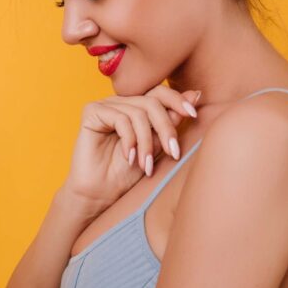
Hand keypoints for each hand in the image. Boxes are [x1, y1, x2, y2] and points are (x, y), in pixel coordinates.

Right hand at [60, 84, 201, 214]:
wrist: (101, 194)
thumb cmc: (127, 174)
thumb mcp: (156, 146)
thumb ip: (171, 121)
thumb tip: (195, 94)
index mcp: (135, 106)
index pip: (159, 93)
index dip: (178, 100)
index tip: (193, 115)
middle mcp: (120, 103)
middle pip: (151, 102)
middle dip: (166, 128)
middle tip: (173, 152)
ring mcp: (105, 105)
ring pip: (138, 113)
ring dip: (146, 142)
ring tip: (146, 164)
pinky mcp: (92, 112)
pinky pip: (120, 118)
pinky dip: (129, 140)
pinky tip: (129, 158)